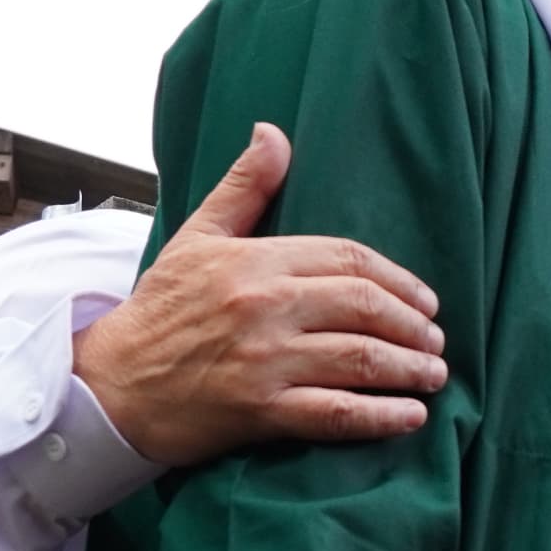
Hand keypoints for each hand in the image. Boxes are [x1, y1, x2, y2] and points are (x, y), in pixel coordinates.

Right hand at [74, 123, 447, 466]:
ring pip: (360, 360)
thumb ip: (243, 188)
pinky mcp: (261, 411)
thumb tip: (273, 133)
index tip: (425, 300)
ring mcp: (265, 361)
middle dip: (413, 325)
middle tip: (437, 340)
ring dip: (410, 369)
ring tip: (434, 375)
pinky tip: (411, 417)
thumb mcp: (197, 238)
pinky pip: (336, 413)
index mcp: (255, 260)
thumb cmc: (160, 310)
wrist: (112, 385)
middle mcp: (265, 306)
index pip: (348, 259)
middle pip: (364, 306)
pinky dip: (381, 417)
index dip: (398, 279)